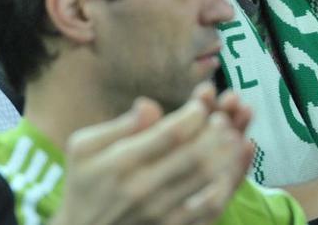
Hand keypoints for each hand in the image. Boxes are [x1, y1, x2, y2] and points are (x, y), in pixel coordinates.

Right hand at [53, 86, 250, 224]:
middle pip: (195, 155)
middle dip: (217, 131)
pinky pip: (209, 208)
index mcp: (121, 163)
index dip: (194, 114)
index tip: (200, 104)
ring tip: (234, 136)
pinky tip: (232, 166)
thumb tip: (150, 105)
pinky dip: (228, 184)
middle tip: (223, 118)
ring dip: (227, 155)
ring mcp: (159, 213)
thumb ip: (120, 125)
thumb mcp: (84, 147)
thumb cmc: (84, 184)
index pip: (171, 133)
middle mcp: (142, 189)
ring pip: (207, 181)